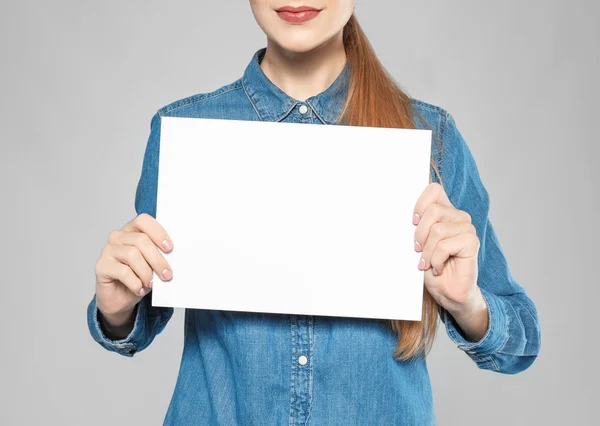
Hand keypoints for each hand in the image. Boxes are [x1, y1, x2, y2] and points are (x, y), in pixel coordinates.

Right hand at [94, 213, 173, 326]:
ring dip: (146, 272)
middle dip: (157, 259)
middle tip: (167, 274)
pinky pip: (122, 271)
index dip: (158, 232)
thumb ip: (160, 255)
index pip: (143, 220)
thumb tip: (175, 256)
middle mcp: (118, 236)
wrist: (121, 299)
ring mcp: (108, 250)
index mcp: (132, 230)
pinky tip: (140, 289)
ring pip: (132, 255)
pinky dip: (135, 282)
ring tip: (151, 284)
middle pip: (141, 240)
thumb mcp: (153, 264)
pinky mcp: (101, 266)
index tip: (170, 248)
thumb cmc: (139, 277)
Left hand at [413, 183, 486, 334]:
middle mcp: (458, 217)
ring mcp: (467, 229)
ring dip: (428, 251)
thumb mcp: (418, 243)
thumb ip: (415, 225)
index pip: (433, 190)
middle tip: (419, 251)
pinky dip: (436, 260)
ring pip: (437, 230)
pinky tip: (438, 268)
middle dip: (420, 234)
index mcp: (445, 212)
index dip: (419, 204)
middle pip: (432, 210)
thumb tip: (397, 212)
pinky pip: (445, 245)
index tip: (413, 223)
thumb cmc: (431, 267)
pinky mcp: (472, 243)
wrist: (447, 293)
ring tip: (429, 262)